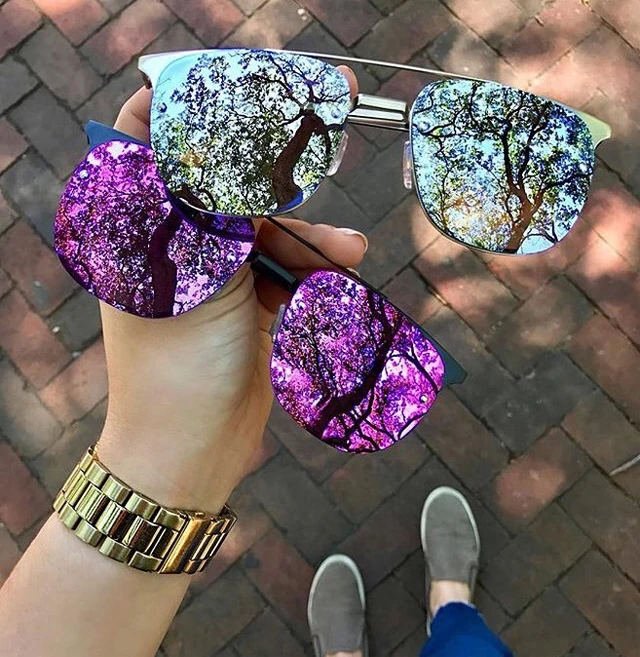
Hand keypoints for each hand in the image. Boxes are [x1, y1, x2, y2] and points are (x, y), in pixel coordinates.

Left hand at [97, 68, 365, 512]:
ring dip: (307, 238)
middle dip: (274, 166)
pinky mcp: (244, 302)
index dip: (191, 106)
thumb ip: (210, 204)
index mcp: (138, 226)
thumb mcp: (197, 271)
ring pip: (265, 228)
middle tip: (326, 121)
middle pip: (224, 182)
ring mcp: (211, 273)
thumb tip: (220, 135)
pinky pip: (282, 267)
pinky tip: (344, 263)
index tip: (239, 86)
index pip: (151, 139)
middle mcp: (171, 242)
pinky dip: (311, 266)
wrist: (194, 448)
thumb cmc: (180, 362)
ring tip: (347, 251)